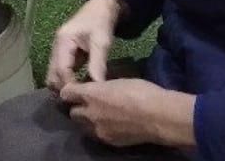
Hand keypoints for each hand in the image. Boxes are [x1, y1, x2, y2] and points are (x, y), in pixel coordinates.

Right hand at [46, 0, 124, 91]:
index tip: (82, 99)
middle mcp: (57, 47)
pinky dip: (68, 80)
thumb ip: (97, 64)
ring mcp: (59, 50)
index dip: (70, 85)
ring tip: (80, 98)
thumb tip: (97, 88)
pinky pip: (62, 71)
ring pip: (55, 74)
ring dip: (65, 86)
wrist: (102, 7)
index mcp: (63, 41)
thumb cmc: (101, 21)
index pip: (61, 70)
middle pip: (52, 74)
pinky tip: (80, 88)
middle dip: (63, 88)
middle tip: (80, 102)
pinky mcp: (65, 53)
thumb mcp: (101, 42)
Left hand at [59, 78, 195, 148]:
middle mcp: (89, 114)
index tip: (75, 90)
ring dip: (86, 121)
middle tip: (88, 104)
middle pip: (72, 112)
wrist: (158, 117)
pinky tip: (110, 125)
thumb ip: (101, 88)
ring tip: (99, 116)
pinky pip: (96, 136)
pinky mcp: (108, 141)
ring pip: (82, 127)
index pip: (66, 93)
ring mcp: (98, 130)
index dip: (70, 91)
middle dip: (78, 108)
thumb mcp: (118, 81)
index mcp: (90, 94)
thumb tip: (96, 90)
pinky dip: (99, 130)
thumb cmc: (141, 92)